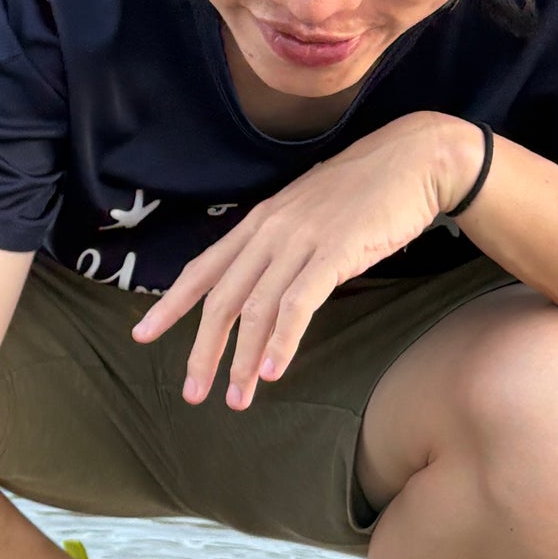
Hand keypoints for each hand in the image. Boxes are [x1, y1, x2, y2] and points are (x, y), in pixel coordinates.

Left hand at [132, 113, 479, 408]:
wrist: (415, 159)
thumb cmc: (364, 193)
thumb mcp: (306, 214)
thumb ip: (278, 247)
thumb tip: (261, 288)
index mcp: (258, 224)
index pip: (202, 270)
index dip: (170, 305)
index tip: (142, 336)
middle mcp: (269, 232)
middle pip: (221, 300)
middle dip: (202, 351)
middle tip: (193, 393)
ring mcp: (300, 240)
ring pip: (256, 309)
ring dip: (242, 360)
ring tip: (237, 398)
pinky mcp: (335, 252)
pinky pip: (298, 303)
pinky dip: (282, 340)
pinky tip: (272, 372)